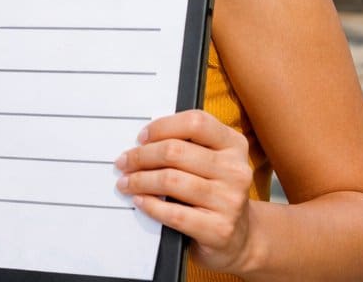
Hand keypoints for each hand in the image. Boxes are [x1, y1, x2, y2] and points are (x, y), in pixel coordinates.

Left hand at [116, 109, 255, 274]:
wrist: (238, 239)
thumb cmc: (213, 192)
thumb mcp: (210, 162)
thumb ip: (187, 145)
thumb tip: (142, 141)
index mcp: (234, 145)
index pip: (195, 122)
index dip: (162, 127)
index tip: (141, 137)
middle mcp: (236, 170)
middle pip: (175, 151)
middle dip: (141, 156)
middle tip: (124, 162)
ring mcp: (230, 201)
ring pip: (170, 180)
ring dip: (139, 180)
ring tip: (125, 183)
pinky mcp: (219, 229)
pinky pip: (174, 213)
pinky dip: (150, 205)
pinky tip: (139, 201)